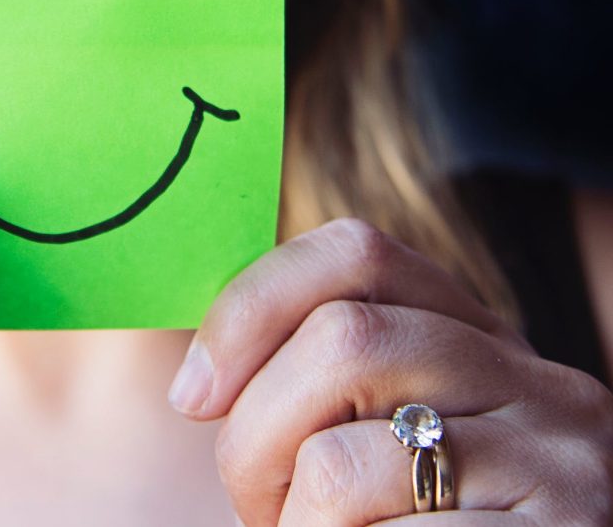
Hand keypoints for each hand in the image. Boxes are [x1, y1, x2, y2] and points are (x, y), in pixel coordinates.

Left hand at [169, 218, 612, 524]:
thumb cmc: (396, 522)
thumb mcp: (367, 432)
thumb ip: (313, 376)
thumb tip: (194, 373)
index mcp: (474, 336)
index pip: (355, 251)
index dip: (251, 307)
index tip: (194, 393)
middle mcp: (535, 379)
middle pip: (340, 342)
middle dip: (253, 435)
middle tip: (253, 501)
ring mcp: (556, 461)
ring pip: (340, 463)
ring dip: (292, 522)